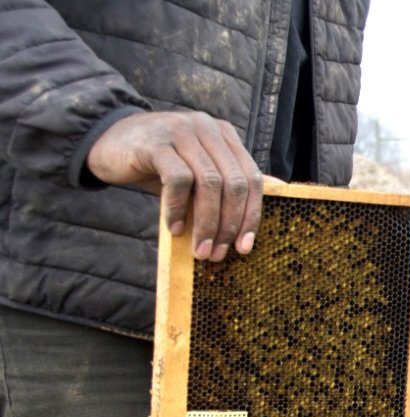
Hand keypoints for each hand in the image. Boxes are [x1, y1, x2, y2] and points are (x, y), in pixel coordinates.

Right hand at [85, 110, 264, 261]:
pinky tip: (174, 228)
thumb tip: (260, 209)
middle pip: (234, 183)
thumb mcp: (196, 172)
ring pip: (210, 183)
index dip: (251, 215)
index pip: (252, 177)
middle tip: (218, 254)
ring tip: (200, 249)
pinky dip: (178, 209)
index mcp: (224, 134)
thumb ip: (224, 184)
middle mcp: (207, 128)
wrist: (106, 143)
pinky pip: (178, 180)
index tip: (244, 247)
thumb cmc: (158, 164)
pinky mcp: (156, 142)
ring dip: (207, 223)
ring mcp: (182, 131)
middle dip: (229, 224)